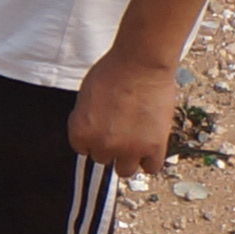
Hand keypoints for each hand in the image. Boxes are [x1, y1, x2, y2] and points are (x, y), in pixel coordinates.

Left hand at [69, 53, 180, 183]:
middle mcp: (102, 144)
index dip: (93, 137)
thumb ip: (87, 119)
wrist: (141, 63)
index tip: (102, 129)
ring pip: (125, 170)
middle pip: (103, 158)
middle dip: (110, 146)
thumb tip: (94, 131)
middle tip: (121, 129)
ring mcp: (128, 149)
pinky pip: (151, 168)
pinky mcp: (153, 147)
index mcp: (80, 132)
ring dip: (128, 158)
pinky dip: (151, 160)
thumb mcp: (86, 95)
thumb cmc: (113, 70)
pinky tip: (151, 146)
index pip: (82, 149)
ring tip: (135, 141)